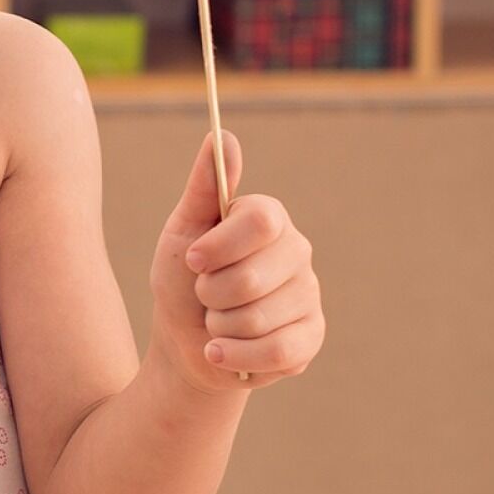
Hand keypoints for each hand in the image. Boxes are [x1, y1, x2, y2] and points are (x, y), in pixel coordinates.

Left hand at [149, 130, 324, 393]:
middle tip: (204, 296)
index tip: (194, 260)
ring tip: (216, 322)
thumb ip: (202, 187)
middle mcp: (297, 251)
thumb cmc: (183, 282)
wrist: (187, 345)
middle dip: (210, 295)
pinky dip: (235, 356)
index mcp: (268, 219)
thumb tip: (221, 136)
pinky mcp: (311, 337)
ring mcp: (308, 295)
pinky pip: (276, 351)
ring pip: (259, 318)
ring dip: (219, 328)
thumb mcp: (182, 233)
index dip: (219, 247)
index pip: (261, 220)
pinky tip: (221, 352)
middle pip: (253, 277)